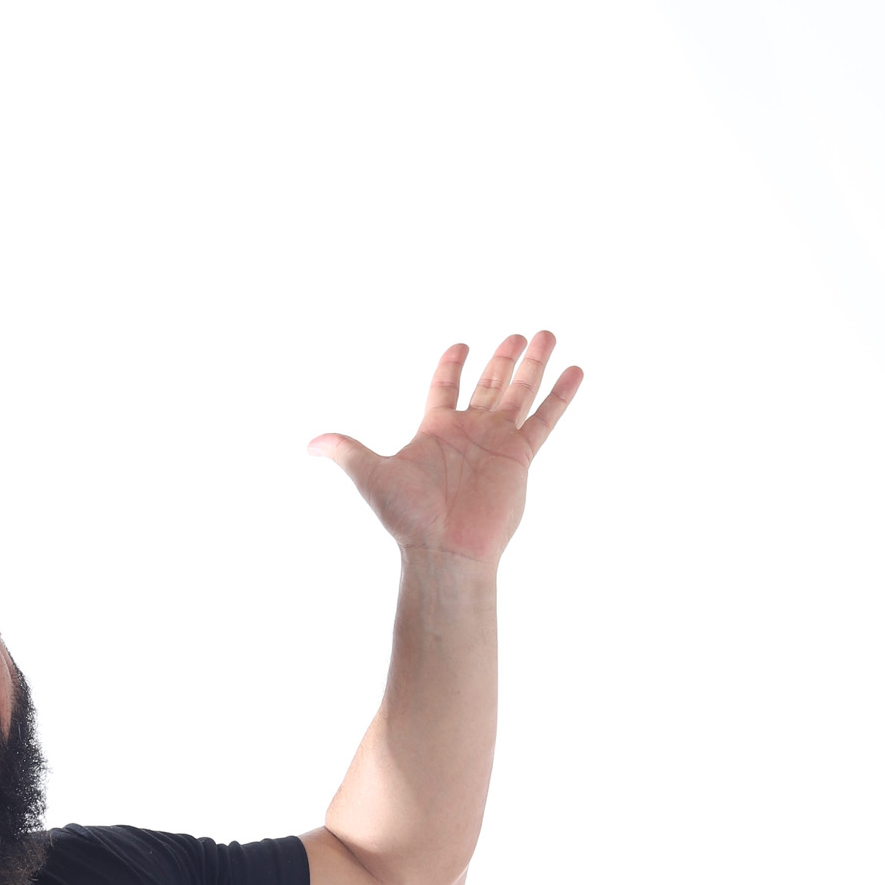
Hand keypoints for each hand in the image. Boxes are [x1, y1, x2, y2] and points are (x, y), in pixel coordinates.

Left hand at [309, 333, 582, 567]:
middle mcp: (470, 432)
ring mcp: (497, 443)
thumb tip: (309, 445)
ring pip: (520, 393)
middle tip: (518, 334)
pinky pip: (544, 420)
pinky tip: (575, 370)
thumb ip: (345, 451)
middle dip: (503, 359)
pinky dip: (560, 396)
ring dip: (533, 364)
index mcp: (436, 430)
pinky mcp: (519, 457)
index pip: (445, 387)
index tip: (460, 345)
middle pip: (489, 384)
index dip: (452, 366)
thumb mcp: (370, 474)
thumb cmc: (407, 517)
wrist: (442, 550)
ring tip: (546, 334)